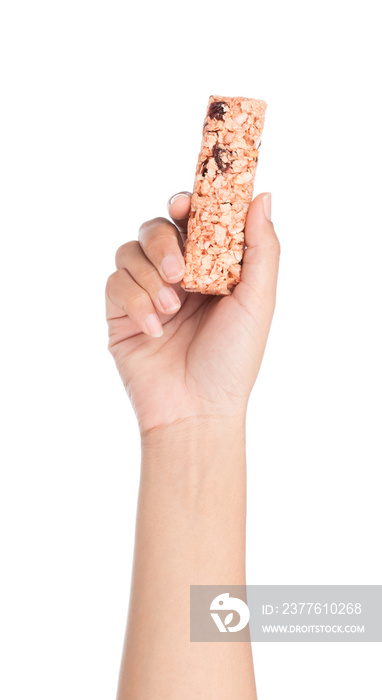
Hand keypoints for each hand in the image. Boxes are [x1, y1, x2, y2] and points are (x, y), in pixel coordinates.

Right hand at [105, 192, 279, 435]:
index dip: (188, 204)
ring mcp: (146, 293)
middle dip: (164, 241)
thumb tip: (262, 196)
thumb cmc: (232, 360)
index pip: (193, 221)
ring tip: (171, 310)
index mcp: (211, 268)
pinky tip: (154, 329)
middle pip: (156, 228)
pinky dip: (135, 302)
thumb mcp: (258, 301)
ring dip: (150, 276)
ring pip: (130, 251)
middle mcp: (177, 276)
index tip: (186, 205)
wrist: (196, 410)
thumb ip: (262, 248)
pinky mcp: (121, 313)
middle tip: (178, 269)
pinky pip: (115, 284)